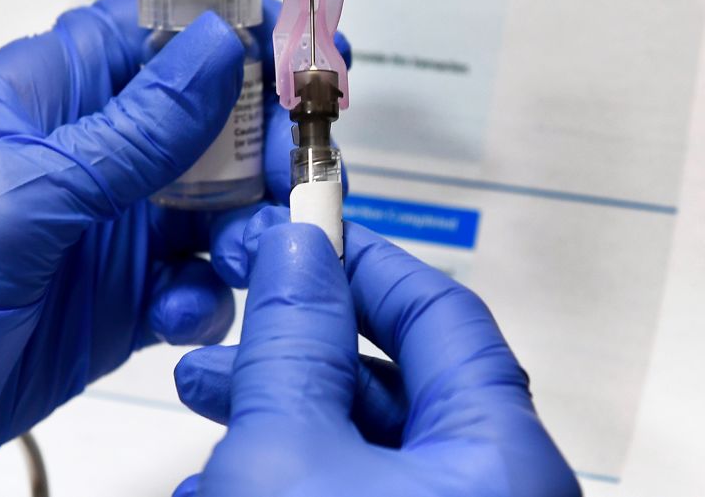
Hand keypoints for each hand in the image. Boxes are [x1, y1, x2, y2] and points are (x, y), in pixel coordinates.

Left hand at [0, 0, 336, 496]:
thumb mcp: (22, 188)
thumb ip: (134, 128)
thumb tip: (221, 44)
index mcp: (46, 94)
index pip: (157, 30)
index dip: (237, 29)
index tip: (307, 48)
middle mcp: (84, 154)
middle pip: (209, 121)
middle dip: (263, 142)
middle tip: (294, 171)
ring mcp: (103, 230)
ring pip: (215, 207)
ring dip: (247, 226)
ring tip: (242, 255)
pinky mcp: (115, 303)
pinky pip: (193, 286)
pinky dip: (205, 299)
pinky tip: (177, 317)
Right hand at [174, 211, 580, 496]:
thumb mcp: (286, 455)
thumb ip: (292, 346)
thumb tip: (297, 252)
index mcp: (502, 458)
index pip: (444, 316)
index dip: (365, 262)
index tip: (303, 233)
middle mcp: (491, 492)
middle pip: (397, 383)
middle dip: (296, 349)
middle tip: (236, 314)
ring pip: (364, 447)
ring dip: (276, 416)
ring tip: (202, 393)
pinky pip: (352, 491)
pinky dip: (290, 473)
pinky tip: (221, 477)